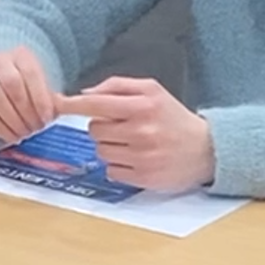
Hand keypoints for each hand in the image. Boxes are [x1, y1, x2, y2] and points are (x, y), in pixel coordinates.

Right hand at [0, 47, 57, 142]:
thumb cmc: (27, 88)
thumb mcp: (42, 87)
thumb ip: (51, 98)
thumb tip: (62, 111)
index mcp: (20, 55)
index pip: (30, 73)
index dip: (40, 98)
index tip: (48, 118)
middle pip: (11, 83)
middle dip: (26, 111)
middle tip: (36, 128)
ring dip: (11, 120)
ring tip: (24, 133)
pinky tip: (10, 135)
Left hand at [55, 76, 214, 191]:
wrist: (207, 149)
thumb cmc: (173, 117)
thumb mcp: (152, 90)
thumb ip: (116, 86)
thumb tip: (84, 93)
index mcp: (142, 106)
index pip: (96, 105)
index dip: (73, 105)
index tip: (57, 104)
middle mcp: (141, 131)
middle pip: (94, 130)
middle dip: (103, 127)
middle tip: (124, 127)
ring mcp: (142, 156)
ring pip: (100, 151)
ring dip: (110, 147)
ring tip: (133, 143)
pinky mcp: (144, 178)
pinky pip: (111, 170)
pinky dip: (118, 165)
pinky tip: (136, 159)